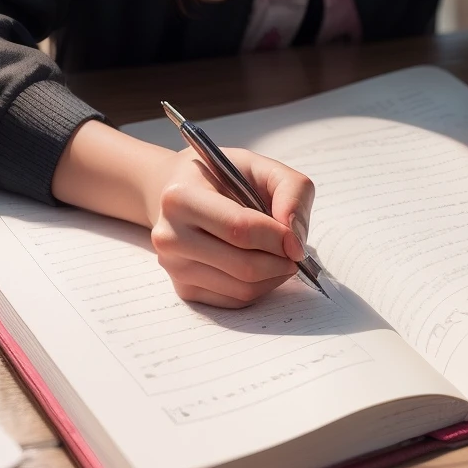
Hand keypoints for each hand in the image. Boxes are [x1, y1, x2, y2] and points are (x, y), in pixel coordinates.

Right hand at [150, 147, 314, 308]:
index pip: (240, 229)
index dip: (278, 237)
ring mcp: (174, 267)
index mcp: (181, 197)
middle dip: (281, 261)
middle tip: (294, 250)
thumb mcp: (262, 166)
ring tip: (280, 255)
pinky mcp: (184, 290)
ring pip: (243, 289)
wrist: (181, 192)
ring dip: (274, 276)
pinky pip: (236, 301)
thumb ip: (291, 191)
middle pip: (243, 266)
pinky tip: (262, 266)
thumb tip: (296, 240)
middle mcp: (170, 235)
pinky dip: (261, 287)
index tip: (297, 239)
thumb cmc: (224, 177)